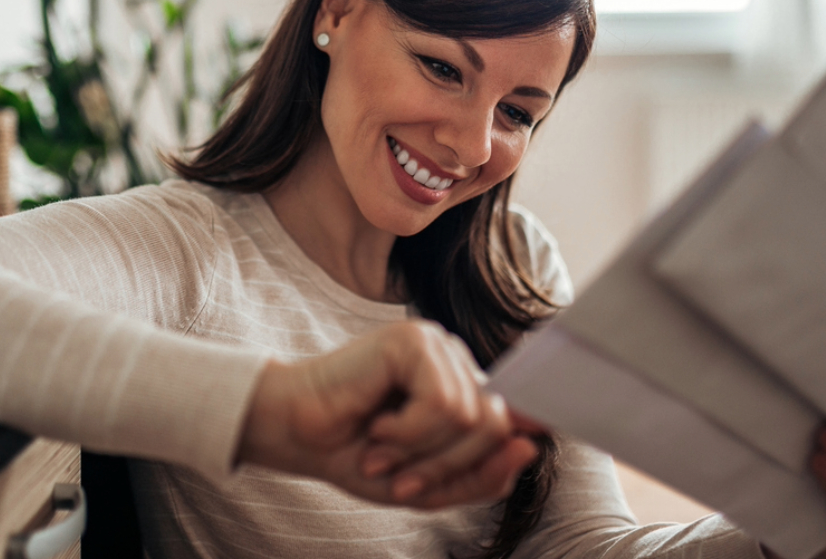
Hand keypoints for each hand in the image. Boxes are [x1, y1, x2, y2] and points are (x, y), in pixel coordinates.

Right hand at [236, 320, 540, 507]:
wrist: (295, 436)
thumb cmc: (354, 454)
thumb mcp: (428, 486)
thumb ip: (483, 476)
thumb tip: (530, 448)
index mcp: (463, 390)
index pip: (514, 418)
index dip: (514, 441)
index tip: (504, 450)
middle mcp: (456, 363)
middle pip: (494, 425)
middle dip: (447, 465)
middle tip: (400, 477)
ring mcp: (436, 346)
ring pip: (469, 417)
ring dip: (420, 451)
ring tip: (381, 450)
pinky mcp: (412, 340)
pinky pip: (441, 402)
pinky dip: (408, 430)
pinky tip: (377, 424)